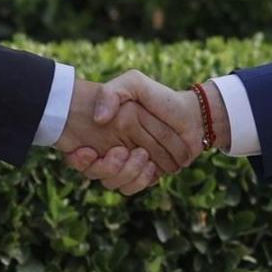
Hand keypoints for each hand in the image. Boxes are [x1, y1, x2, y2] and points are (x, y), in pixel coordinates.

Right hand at [55, 76, 195, 193]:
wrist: (191, 117)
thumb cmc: (161, 98)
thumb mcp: (134, 82)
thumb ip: (112, 92)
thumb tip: (99, 119)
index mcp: (103, 130)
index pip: (80, 154)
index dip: (80, 159)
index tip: (87, 152)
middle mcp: (110, 147)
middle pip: (95, 172)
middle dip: (108, 167)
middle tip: (122, 152)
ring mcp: (125, 163)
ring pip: (113, 183)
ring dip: (127, 173)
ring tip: (144, 156)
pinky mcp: (140, 176)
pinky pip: (130, 188)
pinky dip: (141, 180)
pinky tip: (151, 167)